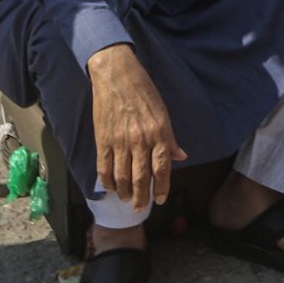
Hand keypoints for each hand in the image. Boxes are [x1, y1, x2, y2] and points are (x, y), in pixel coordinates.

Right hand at [87, 45, 187, 210]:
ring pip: (122, 176)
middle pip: (141, 177)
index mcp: (160, 134)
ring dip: (124, 192)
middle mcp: (141, 140)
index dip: (162, 187)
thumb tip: (180, 157)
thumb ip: (170, 139)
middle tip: (140, 207)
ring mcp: (120, 141)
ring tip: (126, 199)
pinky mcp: (103, 139)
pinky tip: (110, 186)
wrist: (117, 75)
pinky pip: (104, 166)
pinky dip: (106, 180)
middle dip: (141, 197)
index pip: (162, 168)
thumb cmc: (144, 91)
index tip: (160, 199)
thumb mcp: (164, 113)